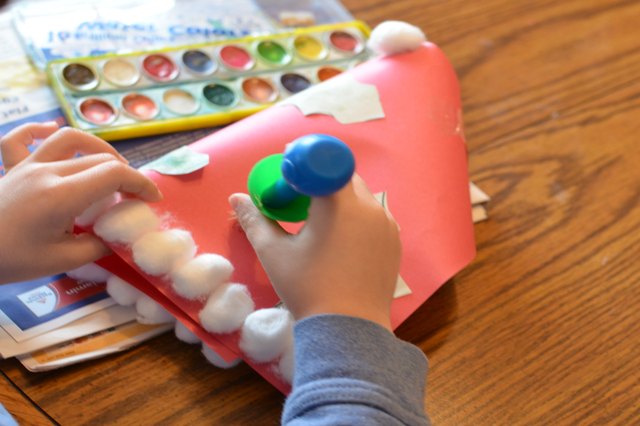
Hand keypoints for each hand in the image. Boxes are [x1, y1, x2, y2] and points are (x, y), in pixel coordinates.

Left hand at [0, 123, 161, 282]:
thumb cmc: (10, 260)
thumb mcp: (61, 261)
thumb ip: (97, 246)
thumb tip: (115, 236)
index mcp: (61, 195)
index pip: (114, 174)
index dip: (140, 183)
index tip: (152, 200)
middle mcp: (47, 172)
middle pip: (100, 158)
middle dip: (126, 174)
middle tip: (135, 197)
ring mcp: (27, 165)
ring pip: (71, 138)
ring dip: (98, 148)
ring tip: (110, 165)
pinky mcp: (13, 168)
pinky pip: (24, 137)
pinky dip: (42, 130)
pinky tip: (53, 131)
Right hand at [229, 175, 400, 329]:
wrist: (349, 330)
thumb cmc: (308, 288)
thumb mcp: (274, 253)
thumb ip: (254, 219)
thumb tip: (236, 198)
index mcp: (339, 202)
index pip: (324, 163)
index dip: (304, 162)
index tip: (288, 169)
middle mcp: (369, 207)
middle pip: (343, 178)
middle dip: (320, 182)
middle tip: (298, 199)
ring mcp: (386, 225)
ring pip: (361, 197)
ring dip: (339, 200)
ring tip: (319, 224)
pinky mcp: (395, 242)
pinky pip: (373, 217)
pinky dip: (356, 218)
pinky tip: (340, 241)